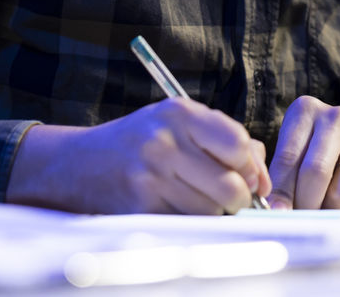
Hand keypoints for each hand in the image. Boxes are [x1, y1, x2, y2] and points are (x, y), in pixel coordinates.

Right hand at [7, 98, 269, 214]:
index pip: (239, 145)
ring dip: (214, 212)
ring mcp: (150, 178)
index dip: (251, 167)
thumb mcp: (178, 123)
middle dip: (237, 197)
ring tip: (197, 199)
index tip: (249, 176)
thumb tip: (263, 179)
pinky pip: (187, 225)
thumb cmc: (140, 141)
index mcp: (179, 114)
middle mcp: (164, 143)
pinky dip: (191, 223)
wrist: (76, 165)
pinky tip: (178, 208)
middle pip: (231, 186)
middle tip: (228, 196)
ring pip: (212, 211)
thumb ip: (224, 139)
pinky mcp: (139, 209)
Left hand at [266, 95, 339, 211]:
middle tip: (302, 218)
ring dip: (329, 211)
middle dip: (305, 204)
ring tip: (325, 209)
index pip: (287, 157)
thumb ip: (283, 176)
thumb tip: (277, 209)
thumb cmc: (321, 151)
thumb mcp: (298, 151)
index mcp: (306, 110)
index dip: (281, 191)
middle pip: (314, 173)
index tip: (278, 213)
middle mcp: (336, 117)